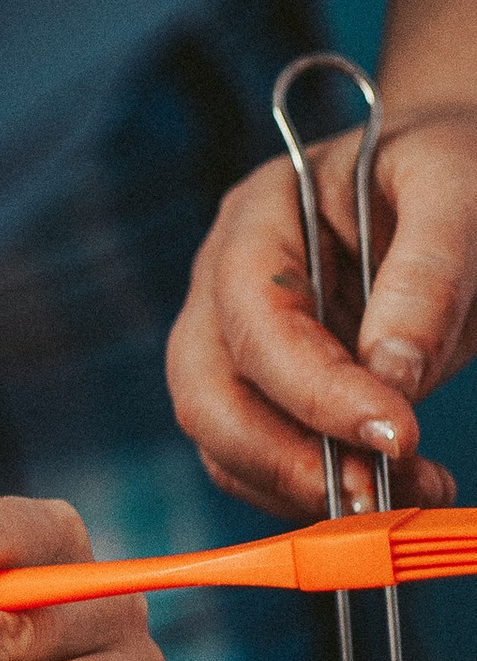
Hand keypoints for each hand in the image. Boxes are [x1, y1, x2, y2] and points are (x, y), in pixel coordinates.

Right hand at [167, 119, 474, 515]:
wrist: (451, 184)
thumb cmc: (452, 167)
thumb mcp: (457, 191)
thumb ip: (428, 276)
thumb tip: (393, 379)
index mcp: (261, 217)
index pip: (256, 318)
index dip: (315, 390)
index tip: (397, 435)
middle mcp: (227, 283)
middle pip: (207, 392)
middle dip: (285, 459)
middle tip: (376, 493)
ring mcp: (239, 341)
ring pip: (224, 440)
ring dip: (303, 488)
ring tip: (405, 493)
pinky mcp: (272, 390)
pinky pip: (263, 462)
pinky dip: (318, 491)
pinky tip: (393, 487)